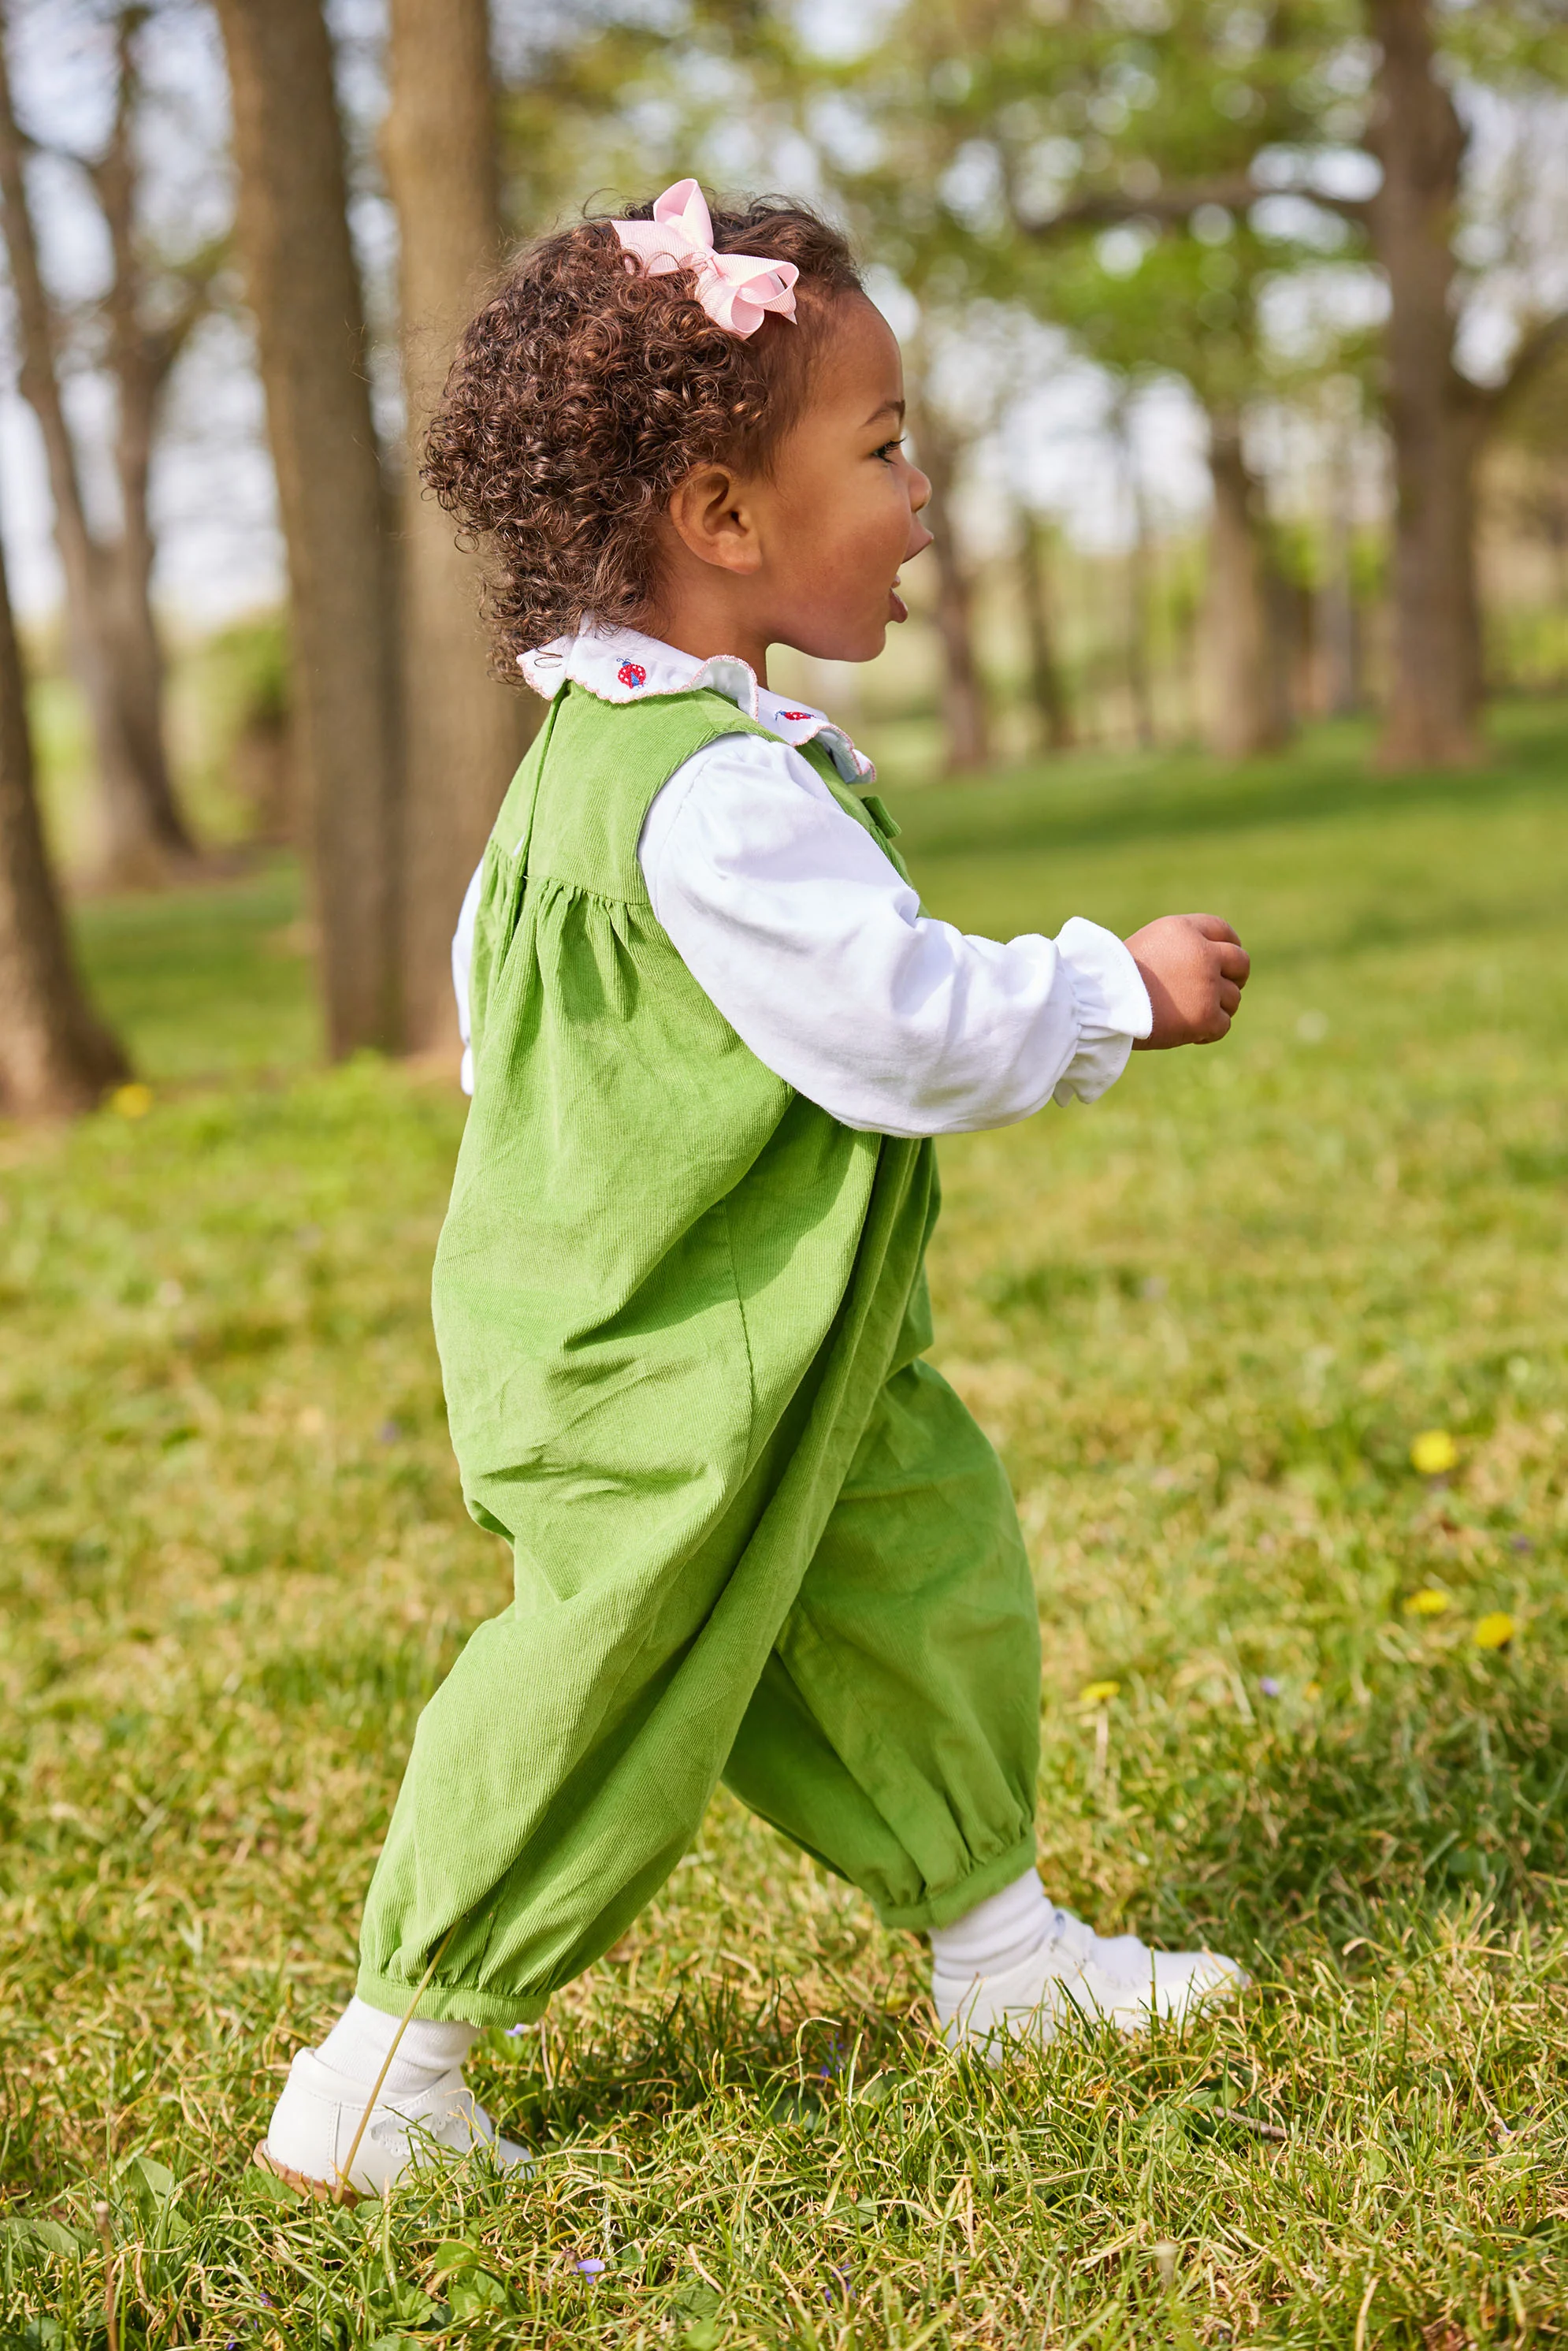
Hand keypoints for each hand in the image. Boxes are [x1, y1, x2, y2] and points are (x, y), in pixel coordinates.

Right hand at [1124, 913, 1249, 1048]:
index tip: (1228, 959)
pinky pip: (1223, 1025)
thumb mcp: (1148, 946)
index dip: (1230, 944)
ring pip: (1233, 998)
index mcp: (1184, 929)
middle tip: (1223, 989)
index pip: (1222, 930)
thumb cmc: (1114, 977)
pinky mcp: (1206, 1016)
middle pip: (1240, 962)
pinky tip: (1191, 1033)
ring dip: (1217, 1007)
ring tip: (1191, 1014)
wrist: (1100, 1004)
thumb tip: (1214, 960)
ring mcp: (1207, 985)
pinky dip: (1208, 1031)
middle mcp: (1202, 953)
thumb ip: (1182, 947)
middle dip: (1236, 976)